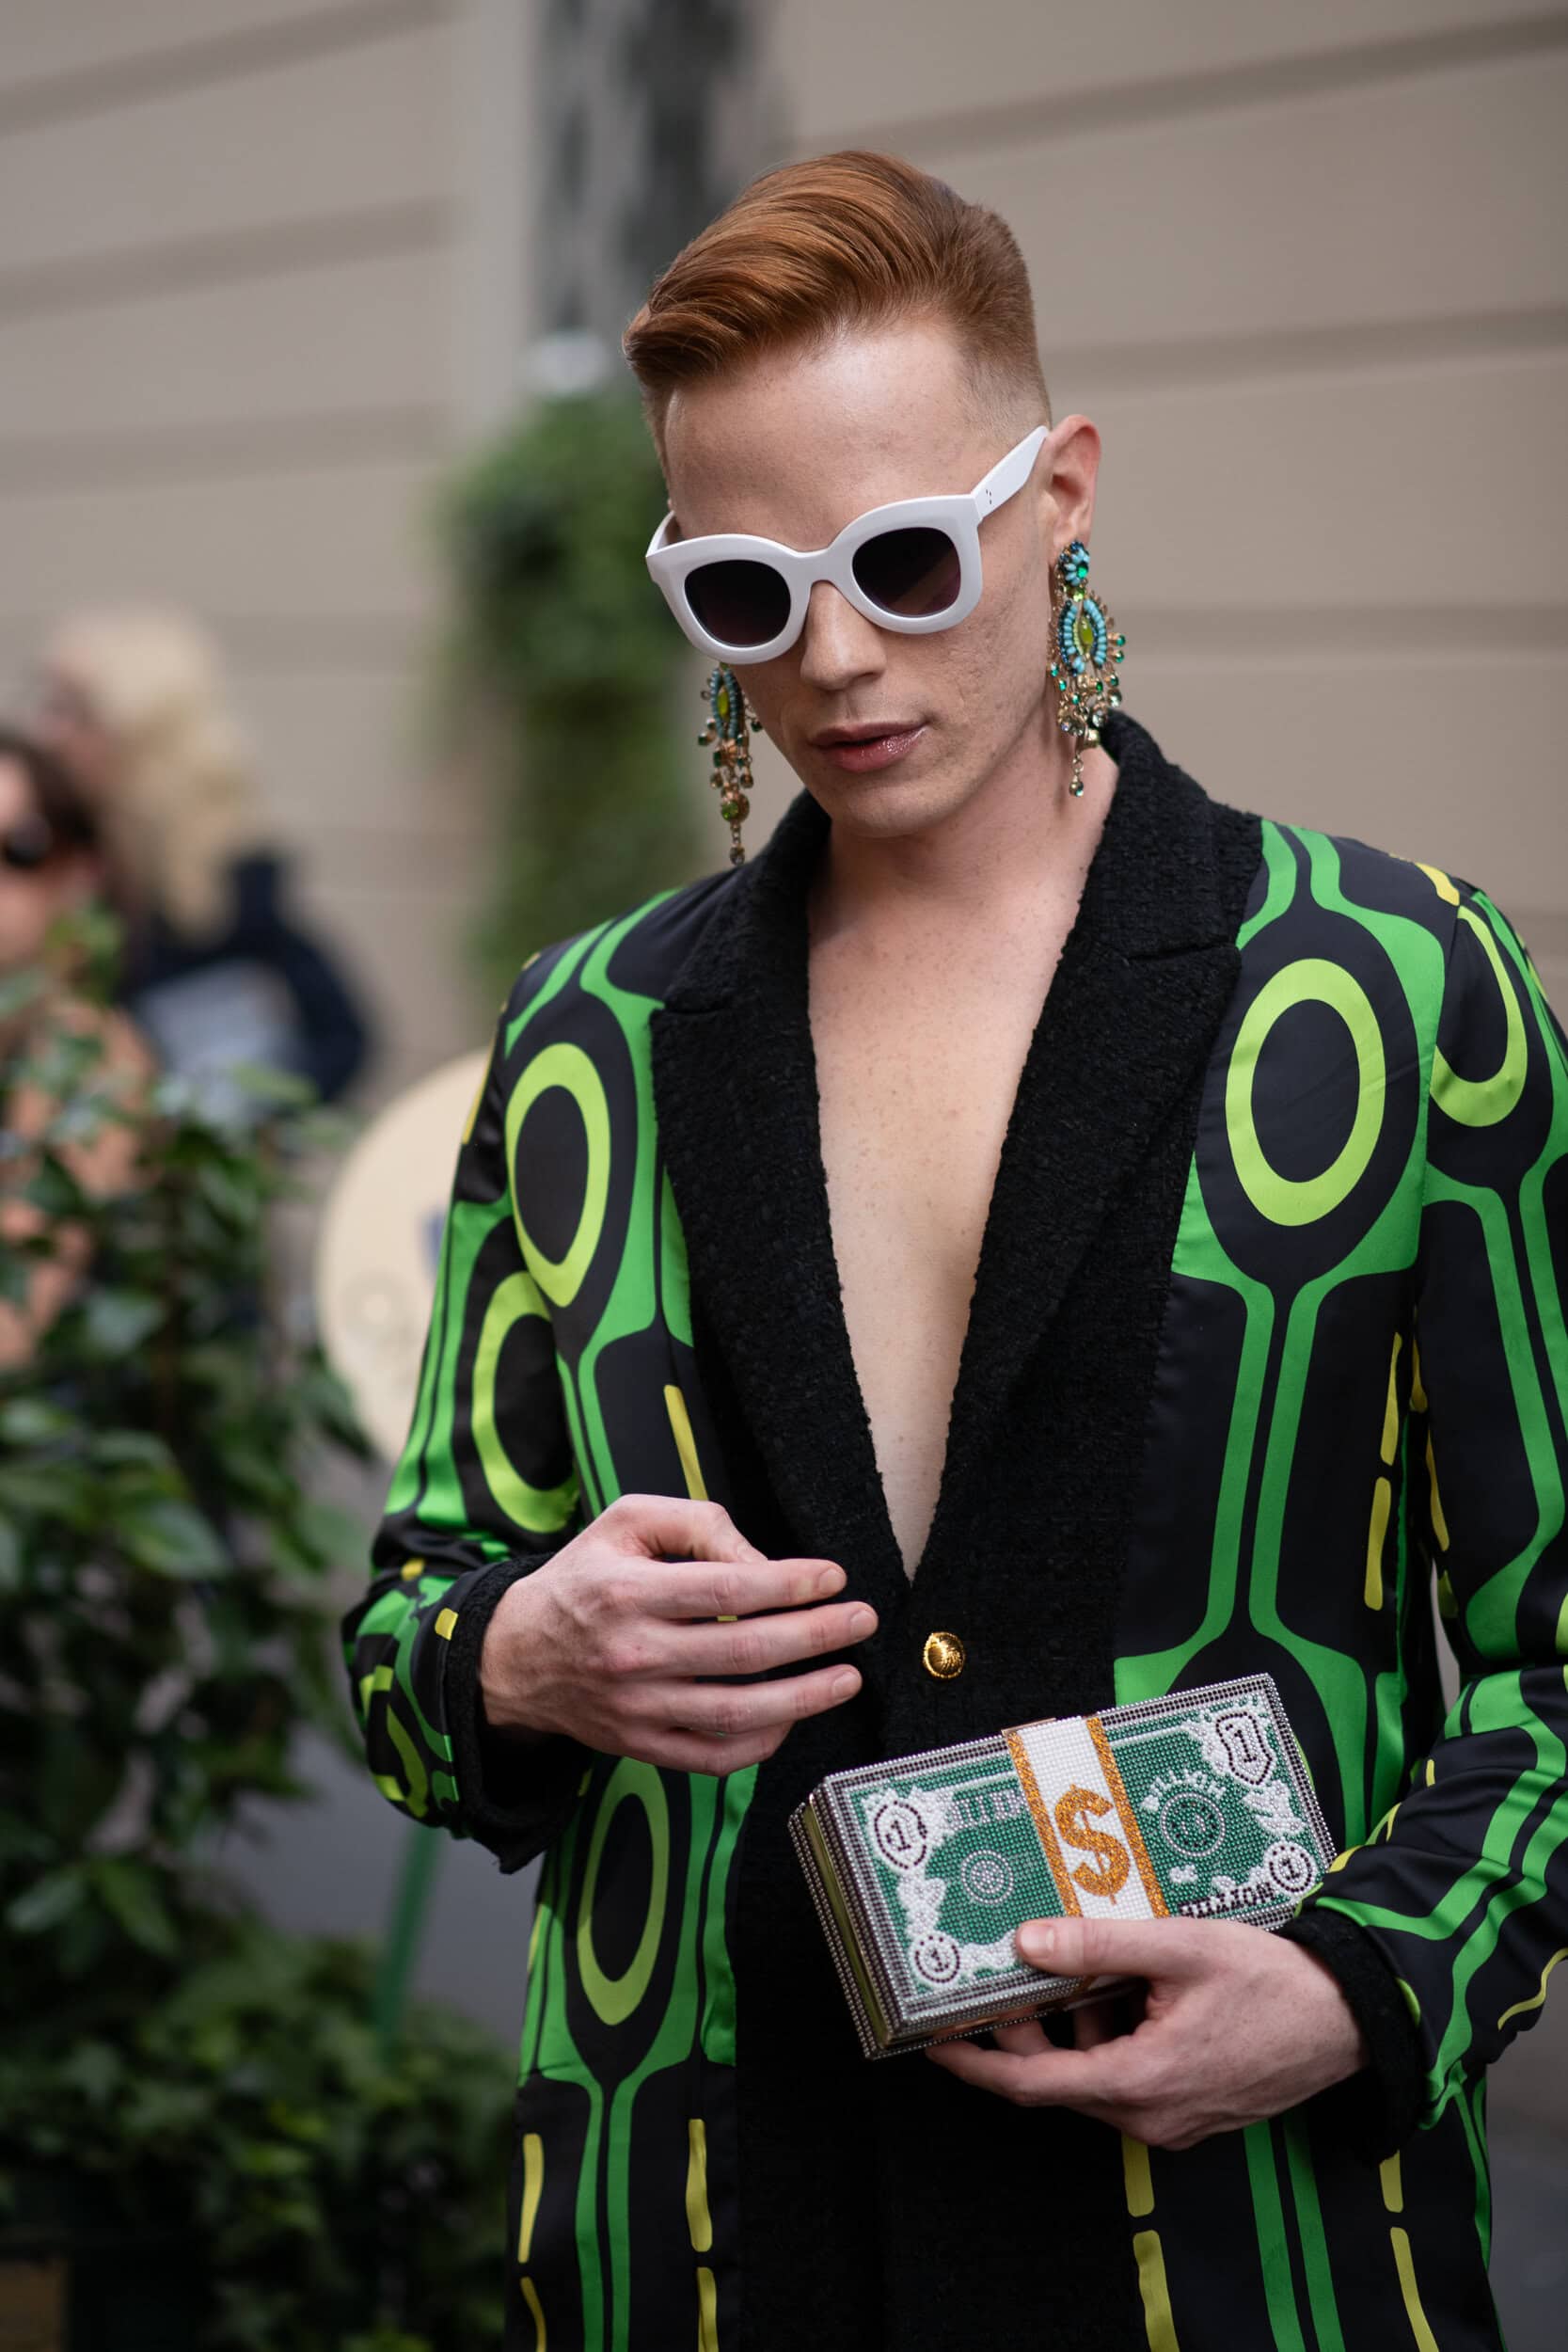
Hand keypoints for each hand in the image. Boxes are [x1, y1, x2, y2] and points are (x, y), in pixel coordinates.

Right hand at [479, 1493, 875, 1775]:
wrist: (516, 1655)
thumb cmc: (585, 1578)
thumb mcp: (627, 1522)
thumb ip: (698, 1526)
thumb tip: (764, 1563)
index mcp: (627, 1593)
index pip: (727, 1589)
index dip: (790, 1584)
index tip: (833, 1576)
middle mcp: (632, 1655)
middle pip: (743, 1652)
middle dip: (815, 1635)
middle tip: (861, 1619)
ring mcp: (637, 1709)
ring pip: (736, 1713)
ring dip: (805, 1697)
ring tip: (848, 1676)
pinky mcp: (641, 1746)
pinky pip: (712, 1758)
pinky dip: (761, 1745)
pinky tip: (794, 1718)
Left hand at [924, 1914, 1367, 2149]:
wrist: (1352, 2018)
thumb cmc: (1272, 1980)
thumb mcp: (1180, 1947)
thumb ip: (1098, 1945)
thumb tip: (1027, 1942)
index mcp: (1140, 2083)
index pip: (1034, 2085)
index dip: (978, 2064)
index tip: (935, 2044)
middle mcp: (1150, 2118)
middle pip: (1059, 2081)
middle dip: (1025, 2033)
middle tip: (1006, 1976)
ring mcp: (1173, 2122)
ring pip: (1094, 2079)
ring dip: (1075, 2031)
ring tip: (1080, 1970)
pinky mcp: (1191, 2113)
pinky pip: (1128, 2081)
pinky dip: (1110, 2041)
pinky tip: (1125, 1991)